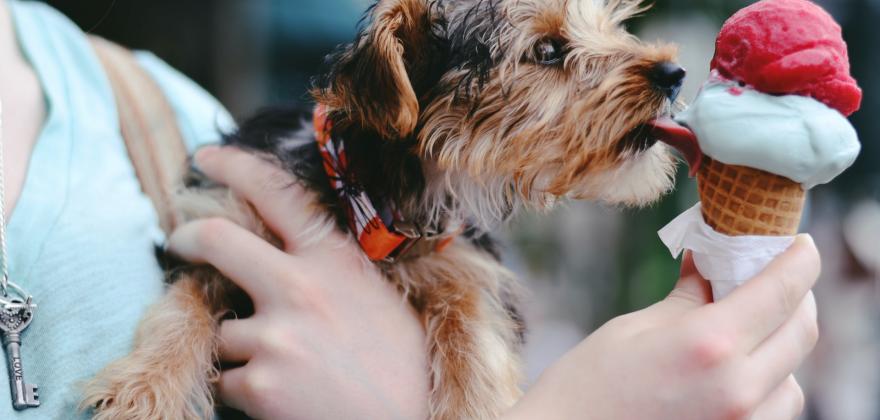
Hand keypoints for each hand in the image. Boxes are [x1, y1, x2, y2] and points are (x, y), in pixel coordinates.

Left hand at [169, 146, 428, 419]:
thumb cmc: (403, 364)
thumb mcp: (378, 296)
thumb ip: (332, 270)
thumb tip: (287, 254)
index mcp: (335, 260)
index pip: (277, 193)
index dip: (234, 167)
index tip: (206, 159)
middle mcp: (301, 287)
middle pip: (217, 240)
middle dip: (186, 237)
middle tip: (177, 241)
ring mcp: (276, 335)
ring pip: (223, 328)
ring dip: (241, 347)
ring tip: (288, 367)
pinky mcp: (259, 382)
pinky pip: (226, 378)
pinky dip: (244, 388)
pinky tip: (285, 396)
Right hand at [505, 236, 819, 419]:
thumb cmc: (586, 386)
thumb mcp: (634, 329)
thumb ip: (688, 298)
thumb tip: (711, 263)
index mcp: (709, 345)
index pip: (782, 290)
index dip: (799, 259)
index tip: (798, 243)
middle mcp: (738, 388)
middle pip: (801, 331)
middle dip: (794, 296)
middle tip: (771, 277)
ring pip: (794, 375)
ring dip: (781, 343)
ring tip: (748, 327)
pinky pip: (776, 408)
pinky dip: (769, 381)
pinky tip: (736, 368)